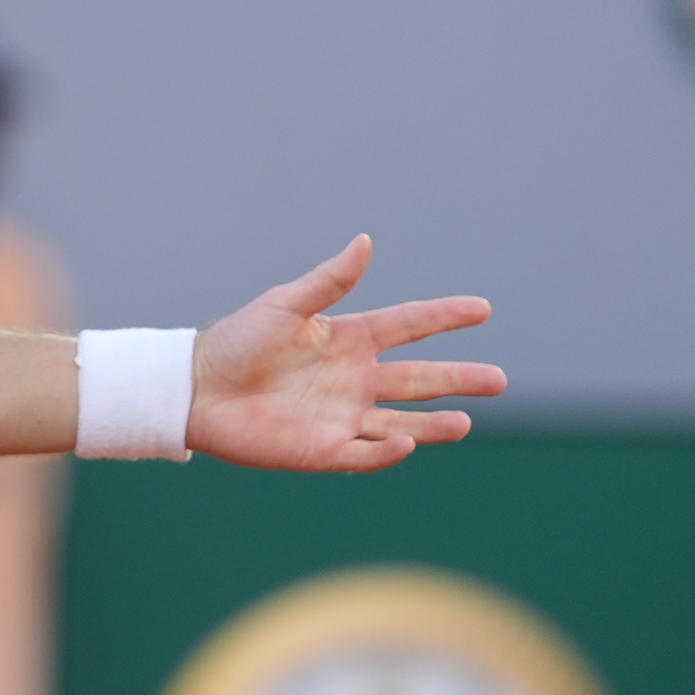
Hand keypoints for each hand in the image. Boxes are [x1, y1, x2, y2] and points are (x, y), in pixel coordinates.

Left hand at [185, 235, 505, 472]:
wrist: (195, 389)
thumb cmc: (236, 341)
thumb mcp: (285, 304)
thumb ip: (329, 280)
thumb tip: (366, 241)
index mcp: (347, 338)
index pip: (408, 326)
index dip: (445, 318)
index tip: (483, 309)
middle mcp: (353, 379)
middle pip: (418, 378)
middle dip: (458, 379)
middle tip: (499, 380)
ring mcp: (341, 416)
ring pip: (402, 422)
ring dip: (434, 424)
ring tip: (467, 421)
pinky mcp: (322, 451)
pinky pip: (364, 453)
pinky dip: (387, 451)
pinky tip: (407, 442)